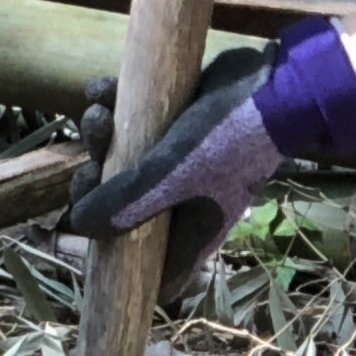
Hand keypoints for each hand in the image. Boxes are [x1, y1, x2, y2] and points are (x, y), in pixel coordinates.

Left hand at [64, 45, 281, 308]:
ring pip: (121, 158)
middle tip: (87, 166)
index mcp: (188, 231)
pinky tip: (101, 88)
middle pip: (121, 208)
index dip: (114, 261)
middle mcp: (181, 202)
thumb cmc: (230, 140)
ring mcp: (177, 161)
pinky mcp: (174, 121)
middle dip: (95, 185)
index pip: (150, 272)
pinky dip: (111, 103)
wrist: (278, 84)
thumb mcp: (174, 174)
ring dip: (99, 136)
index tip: (88, 233)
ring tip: (98, 112)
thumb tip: (77, 222)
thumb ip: (127, 202)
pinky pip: (132, 119)